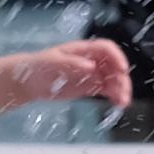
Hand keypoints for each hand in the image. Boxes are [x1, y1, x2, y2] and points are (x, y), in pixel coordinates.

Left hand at [0, 36, 132, 112]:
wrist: (29, 82)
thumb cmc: (38, 67)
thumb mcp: (52, 63)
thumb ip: (72, 64)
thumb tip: (91, 66)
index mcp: (83, 50)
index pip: (106, 49)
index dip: (117, 57)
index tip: (122, 70)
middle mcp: (90, 60)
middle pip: (114, 65)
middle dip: (121, 78)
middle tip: (123, 93)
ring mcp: (91, 73)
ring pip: (113, 79)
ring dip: (121, 89)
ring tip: (122, 103)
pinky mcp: (90, 86)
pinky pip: (107, 90)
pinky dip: (114, 96)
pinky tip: (118, 104)